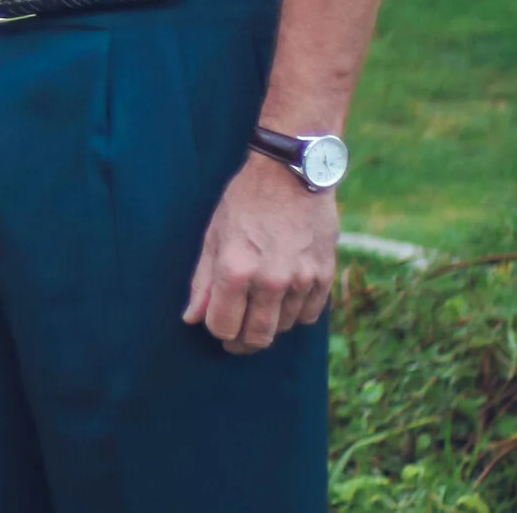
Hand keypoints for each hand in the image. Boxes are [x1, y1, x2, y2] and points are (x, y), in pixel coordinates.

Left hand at [183, 151, 338, 353]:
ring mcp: (301, 280)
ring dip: (268, 325)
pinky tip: (283, 300)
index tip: (216, 324)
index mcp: (236, 269)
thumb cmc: (245, 201)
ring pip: (283, 328)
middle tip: (236, 338)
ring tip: (257, 309)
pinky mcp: (324, 275)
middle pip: (256, 337)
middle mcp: (271, 280)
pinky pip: (309, 315)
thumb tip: (192, 318)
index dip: (216, 329)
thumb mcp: (213, 235)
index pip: (223, 326)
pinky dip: (294, 314)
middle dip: (242, 342)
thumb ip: (203, 281)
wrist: (291, 174)